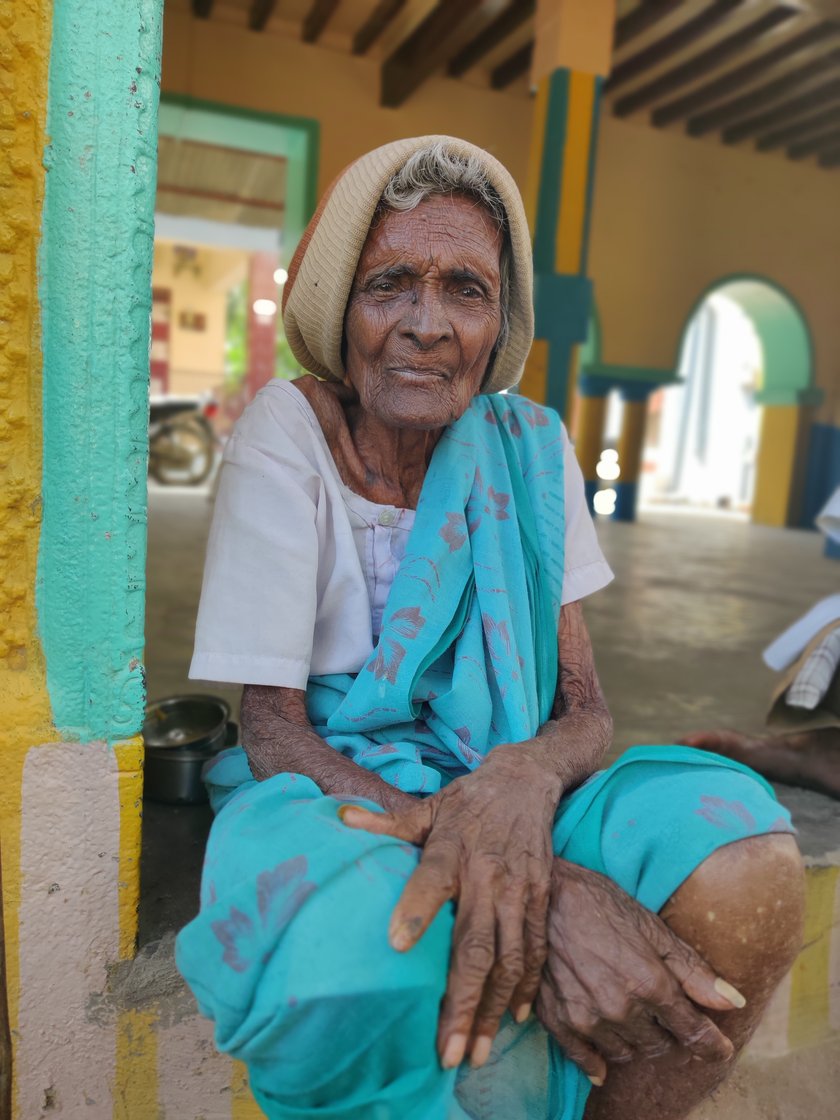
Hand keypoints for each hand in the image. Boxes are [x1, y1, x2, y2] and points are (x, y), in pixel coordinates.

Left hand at [340, 747, 560, 1069]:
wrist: (526, 780)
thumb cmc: (468, 800)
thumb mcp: (429, 806)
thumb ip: (390, 823)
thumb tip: (341, 817)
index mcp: (452, 848)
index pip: (430, 881)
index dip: (415, 911)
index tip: (397, 946)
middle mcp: (487, 873)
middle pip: (475, 944)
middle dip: (461, 1001)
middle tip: (446, 1050)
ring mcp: (518, 889)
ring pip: (509, 959)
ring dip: (493, 1009)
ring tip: (475, 1051)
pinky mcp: (541, 897)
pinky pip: (535, 949)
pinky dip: (528, 987)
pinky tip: (515, 1019)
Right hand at [535, 861, 744, 1084]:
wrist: (544, 893)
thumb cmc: (601, 903)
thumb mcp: (652, 928)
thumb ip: (693, 970)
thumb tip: (733, 1002)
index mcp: (649, 982)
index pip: (692, 1031)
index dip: (711, 1043)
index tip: (720, 1048)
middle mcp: (620, 1007)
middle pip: (659, 1045)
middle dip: (667, 1034)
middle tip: (662, 1014)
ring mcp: (586, 1017)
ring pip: (625, 1053)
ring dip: (633, 1040)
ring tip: (628, 1015)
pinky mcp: (557, 1019)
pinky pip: (585, 1058)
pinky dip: (597, 1061)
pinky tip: (603, 1059)